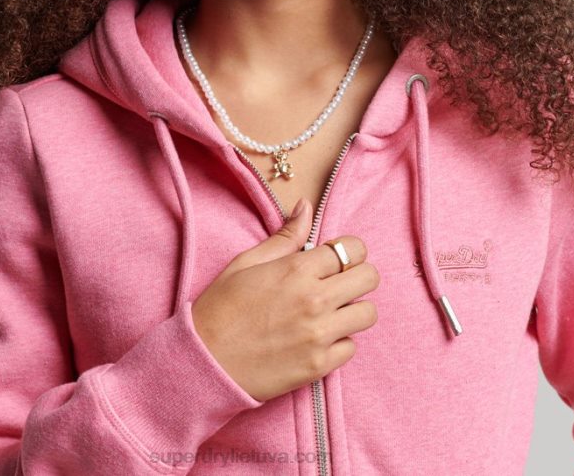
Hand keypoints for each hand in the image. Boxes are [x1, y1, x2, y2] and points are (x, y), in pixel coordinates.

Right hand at [190, 198, 378, 401]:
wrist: (204, 361)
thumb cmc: (221, 308)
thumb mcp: (247, 262)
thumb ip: (284, 236)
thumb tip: (305, 207)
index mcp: (297, 269)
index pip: (352, 248)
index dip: (347, 250)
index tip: (335, 258)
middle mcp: (315, 299)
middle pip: (369, 277)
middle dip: (357, 274)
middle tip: (338, 281)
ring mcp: (319, 335)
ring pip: (367, 313)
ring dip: (353, 309)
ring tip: (332, 310)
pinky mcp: (319, 366)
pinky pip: (351, 348)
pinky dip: (340, 342)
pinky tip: (318, 337)